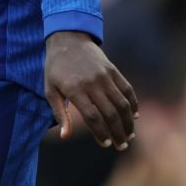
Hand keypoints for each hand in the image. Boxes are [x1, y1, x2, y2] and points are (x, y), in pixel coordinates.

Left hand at [45, 31, 137, 150]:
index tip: (106, 144)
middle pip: (110, 114)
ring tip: (129, 135)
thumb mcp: (50, 90)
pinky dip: (133, 103)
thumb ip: (60, 113)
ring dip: (128, 122)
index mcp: (75, 90)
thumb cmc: (56, 68)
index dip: (101, 133)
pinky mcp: (113, 70)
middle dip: (118, 133)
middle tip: (122, 146)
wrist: (67, 39)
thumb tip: (64, 136)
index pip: (92, 117)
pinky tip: (134, 115)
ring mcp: (104, 76)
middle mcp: (92, 83)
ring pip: (122, 104)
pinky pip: (127, 89)